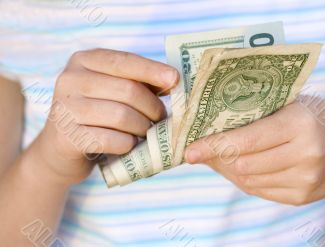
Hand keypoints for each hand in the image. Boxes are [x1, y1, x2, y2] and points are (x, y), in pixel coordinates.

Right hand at [32, 48, 177, 185]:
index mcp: (83, 61)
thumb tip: (172, 80)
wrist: (60, 150)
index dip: (152, 70)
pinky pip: (113, 140)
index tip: (176, 79)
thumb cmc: (96, 116)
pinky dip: (128, 144)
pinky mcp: (67, 138)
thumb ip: (138, 82)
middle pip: (128, 90)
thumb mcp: (112, 91)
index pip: (124, 61)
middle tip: (160, 118)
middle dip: (152, 106)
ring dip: (142, 127)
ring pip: (122, 116)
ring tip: (145, 131)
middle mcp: (70, 80)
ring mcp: (65, 109)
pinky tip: (128, 144)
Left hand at [184, 98, 324, 204]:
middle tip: (200, 149)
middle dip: (217, 158)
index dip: (214, 146)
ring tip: (219, 156)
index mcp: (301, 124)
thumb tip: (207, 132)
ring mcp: (306, 180)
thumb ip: (253, 115)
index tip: (189, 150)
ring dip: (227, 169)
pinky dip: (243, 179)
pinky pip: (258, 191)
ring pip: (247, 181)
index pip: (247, 140)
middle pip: (243, 164)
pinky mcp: (301, 197)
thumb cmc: (311, 118)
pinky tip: (240, 166)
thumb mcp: (289, 105)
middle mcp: (306, 154)